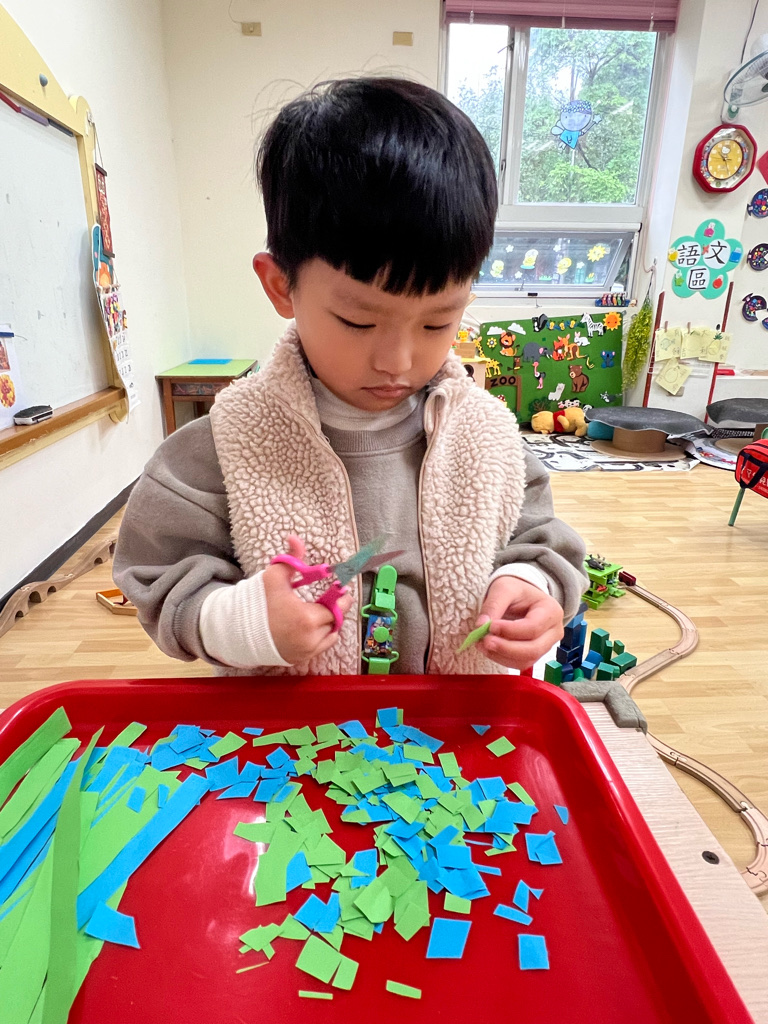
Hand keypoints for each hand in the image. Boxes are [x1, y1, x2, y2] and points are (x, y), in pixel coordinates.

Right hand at [262, 536, 353, 663]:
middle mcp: (309, 640)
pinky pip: (320, 647)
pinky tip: (309, 626)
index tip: (341, 589)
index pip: (338, 608)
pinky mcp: (300, 659)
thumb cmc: (259, 604)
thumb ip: (290, 558)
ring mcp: (305, 652)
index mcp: (306, 619)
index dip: (341, 597)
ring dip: (327, 624)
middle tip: (328, 598)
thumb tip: (294, 538)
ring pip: (329, 636)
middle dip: (333, 609)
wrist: (239, 632)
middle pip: (334, 621)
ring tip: (317, 612)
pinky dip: (319, 637)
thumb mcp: (274, 578)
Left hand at [477, 576, 564, 670]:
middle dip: (506, 648)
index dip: (510, 631)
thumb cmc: (516, 591)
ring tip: (482, 643)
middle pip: (533, 649)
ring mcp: (546, 646)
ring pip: (526, 660)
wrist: (522, 597)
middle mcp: (554, 631)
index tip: (489, 626)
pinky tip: (488, 649)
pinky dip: (501, 658)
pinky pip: (519, 664)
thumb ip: (493, 605)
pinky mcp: (534, 655)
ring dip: (501, 655)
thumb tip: (481, 626)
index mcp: (551, 611)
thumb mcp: (504, 588)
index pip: (533, 627)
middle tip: (484, 641)